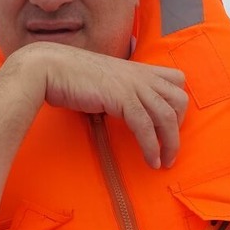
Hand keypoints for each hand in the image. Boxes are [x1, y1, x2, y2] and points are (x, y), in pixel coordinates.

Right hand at [18, 42, 187, 168]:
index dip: (178, 104)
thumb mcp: (105, 82)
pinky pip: (145, 126)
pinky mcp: (121, 98)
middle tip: (170, 148)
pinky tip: (151, 160)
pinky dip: (151, 146)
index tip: (169, 126)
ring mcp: (133, 85)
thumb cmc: (72, 77)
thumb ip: (120, 93)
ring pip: (167, 115)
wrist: (50, 67)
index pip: (177, 80)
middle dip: (179, 127)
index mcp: (139, 69)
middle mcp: (141, 75)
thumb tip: (125, 112)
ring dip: (170, 143)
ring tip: (164, 162)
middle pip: (180, 99)